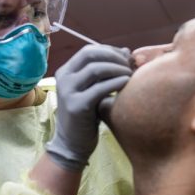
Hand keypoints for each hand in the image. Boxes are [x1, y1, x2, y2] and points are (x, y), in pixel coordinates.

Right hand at [45, 45, 131, 171]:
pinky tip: (127, 84)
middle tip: (130, 65)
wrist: (72, 144)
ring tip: (131, 75)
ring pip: (95, 69)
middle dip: (114, 57)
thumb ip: (106, 71)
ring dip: (117, 68)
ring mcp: (68, 92)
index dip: (110, 51)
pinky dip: (116, 83)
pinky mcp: (76, 106)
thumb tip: (126, 50)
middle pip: (90, 55)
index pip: (88, 50)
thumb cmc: (86, 116)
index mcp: (66, 72)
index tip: (127, 58)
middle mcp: (63, 78)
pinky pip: (99, 88)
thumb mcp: (93, 90)